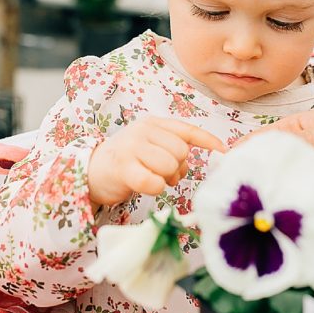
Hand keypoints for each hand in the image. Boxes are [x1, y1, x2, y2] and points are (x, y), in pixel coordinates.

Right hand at [88, 117, 224, 206]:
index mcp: (152, 124)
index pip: (186, 129)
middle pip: (181, 151)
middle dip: (178, 167)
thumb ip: (172, 147)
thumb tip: (198, 160)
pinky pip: (154, 182)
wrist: (90, 171)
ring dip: (166, 179)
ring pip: (170, 165)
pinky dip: (155, 188)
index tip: (223, 150)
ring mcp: (132, 148)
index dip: (207, 140)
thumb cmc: (127, 161)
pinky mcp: (123, 168)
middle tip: (165, 174)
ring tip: (154, 178)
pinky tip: (145, 185)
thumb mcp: (149, 146)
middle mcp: (143, 131)